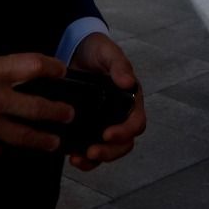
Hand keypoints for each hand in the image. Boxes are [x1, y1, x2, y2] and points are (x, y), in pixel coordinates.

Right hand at [0, 53, 75, 156]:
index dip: (54, 67)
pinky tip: (11, 149)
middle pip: (39, 107)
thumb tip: (19, 78)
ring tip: (52, 142)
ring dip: (43, 140)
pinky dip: (6, 148)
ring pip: (25, 136)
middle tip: (68, 114)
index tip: (62, 71)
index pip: (34, 66)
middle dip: (58, 112)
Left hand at [66, 33, 145, 170]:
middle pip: (124, 143)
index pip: (136, 123)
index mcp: (131, 100)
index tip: (107, 134)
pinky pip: (91, 148)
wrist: (77, 49)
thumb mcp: (108, 53)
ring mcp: (105, 122)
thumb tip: (128, 82)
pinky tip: (72, 156)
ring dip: (97, 159)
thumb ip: (119, 65)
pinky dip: (85, 158)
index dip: (125, 132)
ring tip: (78, 159)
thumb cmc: (97, 51)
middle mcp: (120, 115)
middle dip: (110, 152)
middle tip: (92, 152)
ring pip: (109, 150)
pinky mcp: (89, 127)